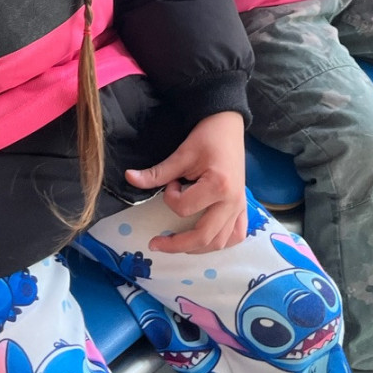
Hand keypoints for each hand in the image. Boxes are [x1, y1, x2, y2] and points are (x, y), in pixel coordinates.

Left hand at [124, 111, 246, 253]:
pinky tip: (208, 241)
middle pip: (203, 237)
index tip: (171, 182)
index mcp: (218, 186)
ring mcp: (240, 206)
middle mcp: (232, 202)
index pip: (184, 208)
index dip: (170, 197)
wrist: (228, 124)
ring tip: (177, 244)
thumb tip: (129, 177)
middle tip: (155, 244)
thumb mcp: (181, 154)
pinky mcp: (243, 206)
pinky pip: (236, 235)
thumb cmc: (207, 136)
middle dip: (176, 244)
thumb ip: (157, 173)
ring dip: (197, 248)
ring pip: (220, 242)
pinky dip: (222, 242)